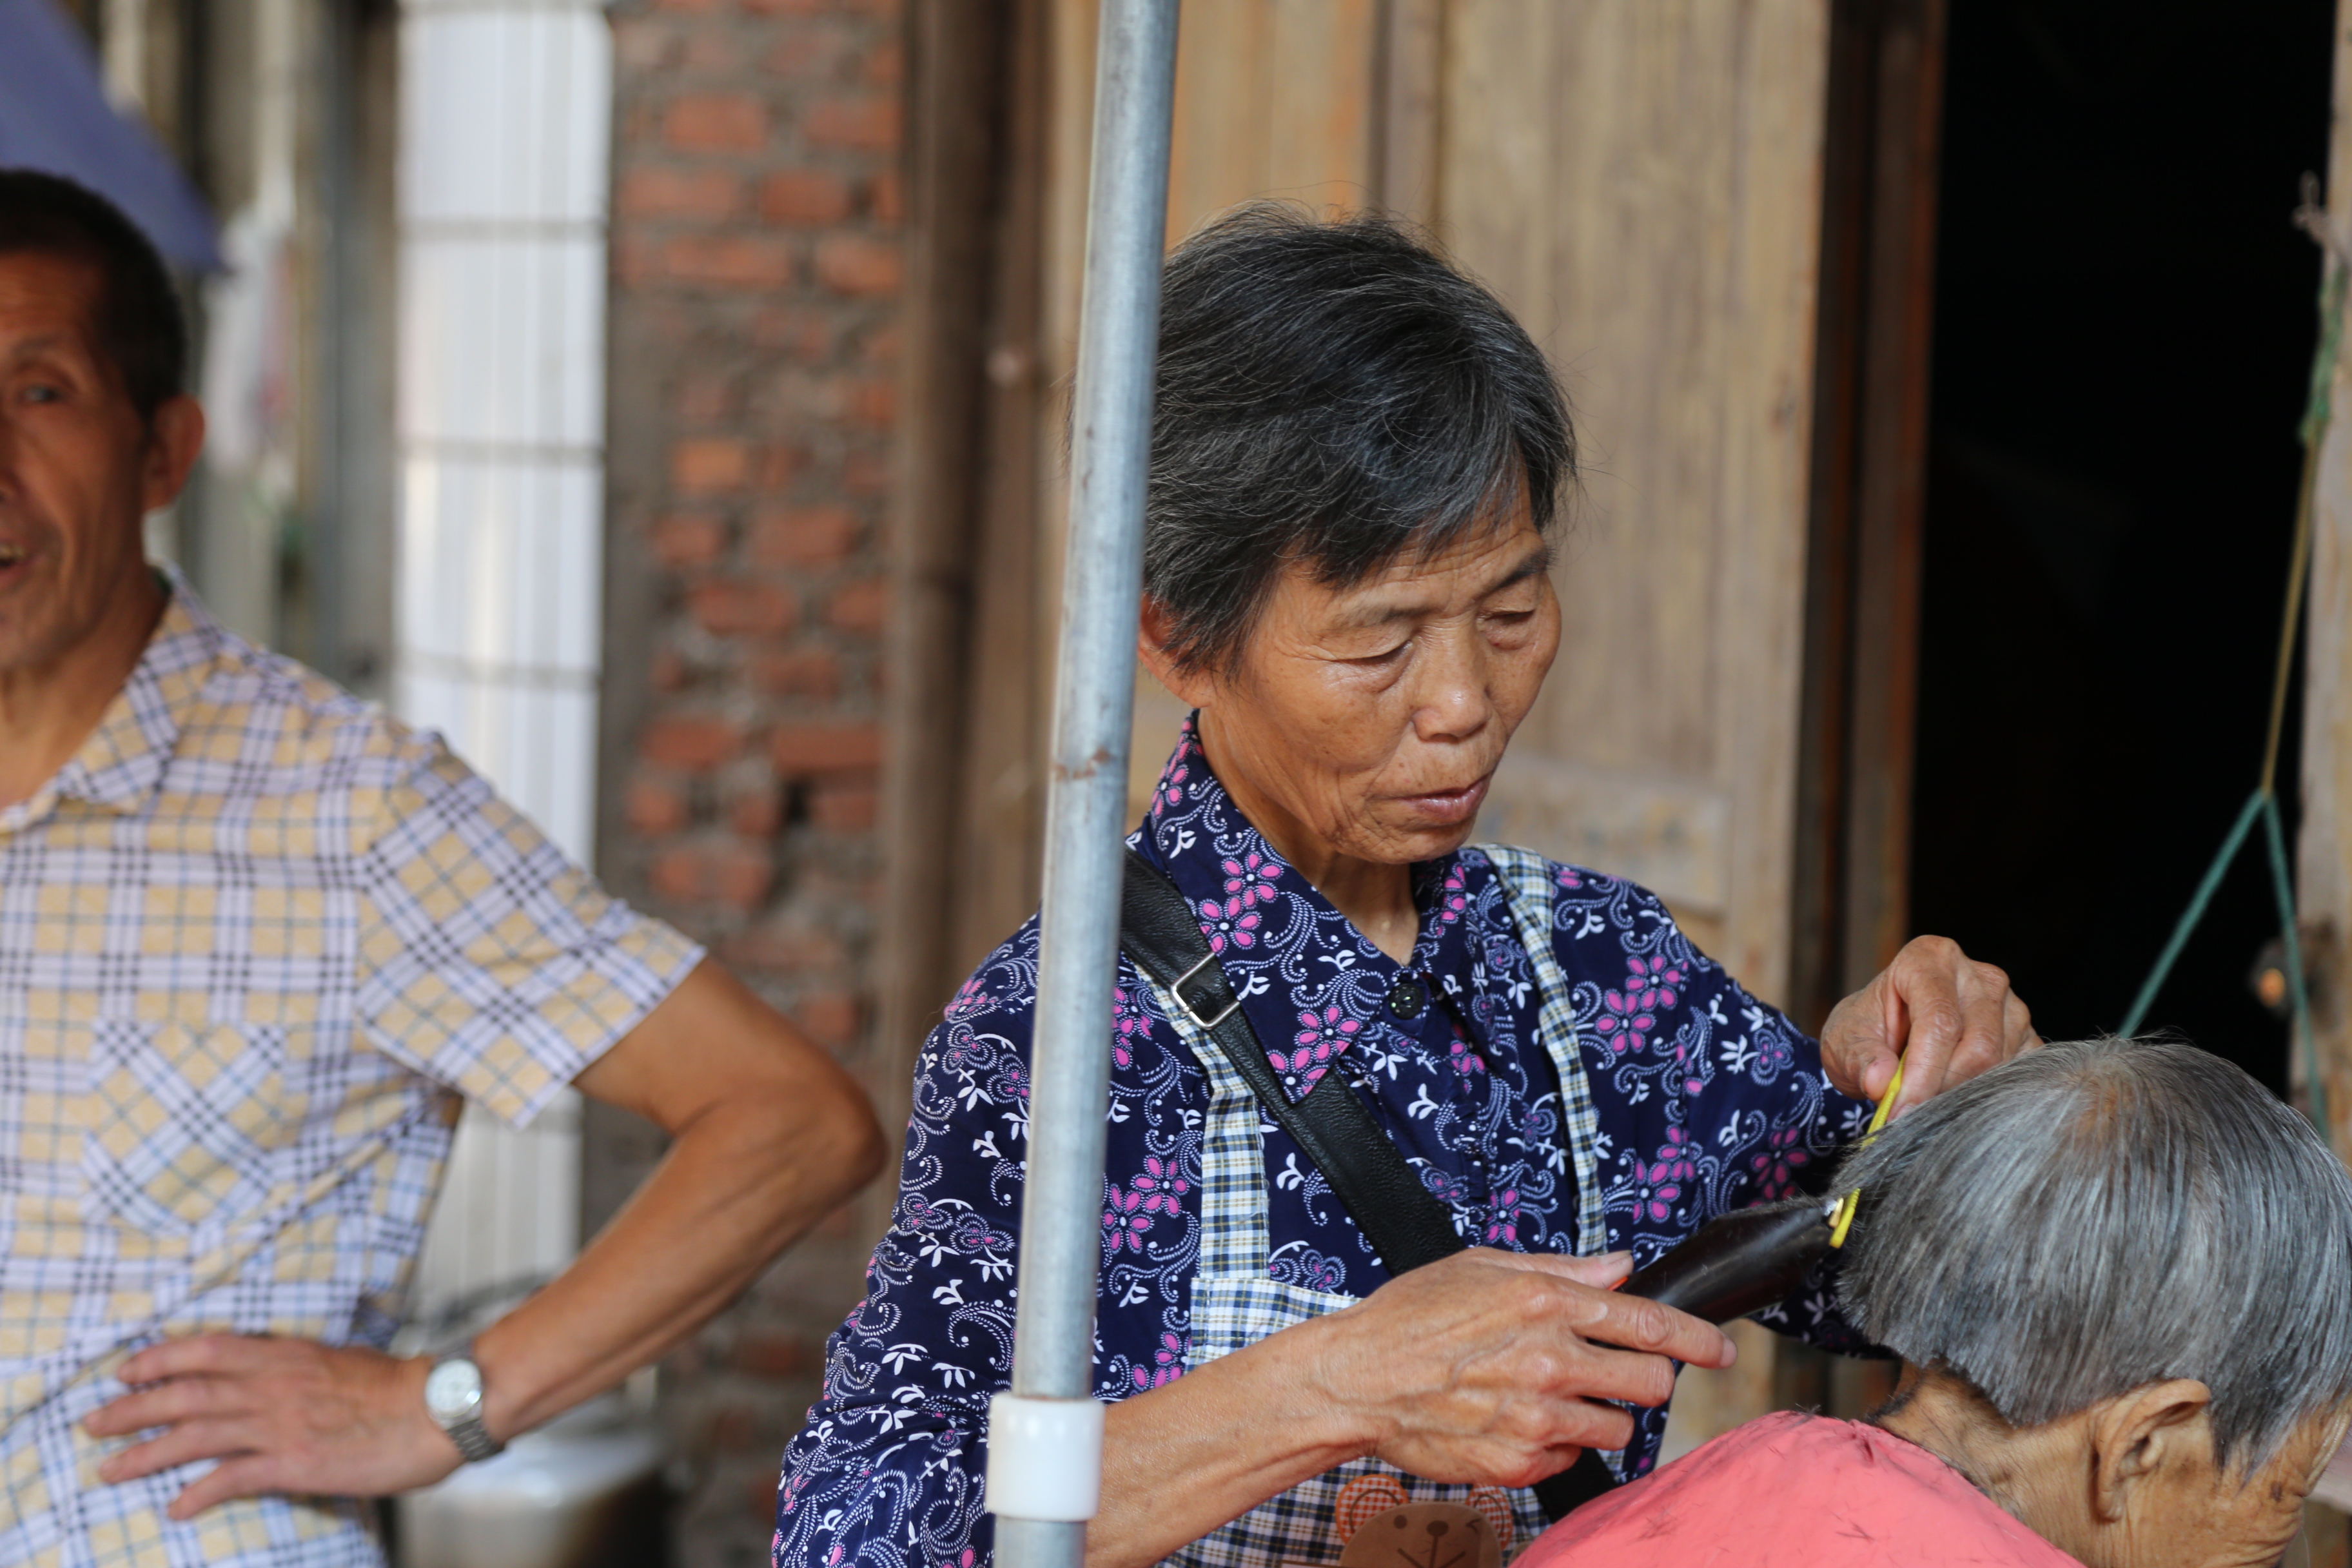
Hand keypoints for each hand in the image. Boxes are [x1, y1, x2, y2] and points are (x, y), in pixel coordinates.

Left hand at [85, 1336, 461, 1518]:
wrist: (434, 1409)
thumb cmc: (398, 1386)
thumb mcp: (339, 1359)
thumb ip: (298, 1367)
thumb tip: (274, 1372)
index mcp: (284, 1355)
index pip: (207, 1349)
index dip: (160, 1359)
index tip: (126, 1371)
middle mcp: (272, 1386)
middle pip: (186, 1393)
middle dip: (132, 1409)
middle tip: (93, 1424)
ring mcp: (279, 1425)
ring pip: (195, 1436)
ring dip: (146, 1453)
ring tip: (110, 1469)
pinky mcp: (293, 1464)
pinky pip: (232, 1478)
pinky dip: (199, 1492)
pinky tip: (176, 1506)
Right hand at [1303, 1248, 1735, 1488]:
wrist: (1356, 1379)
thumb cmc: (1409, 1317)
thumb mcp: (1482, 1267)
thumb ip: (1560, 1269)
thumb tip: (1617, 1267)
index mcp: (1546, 1303)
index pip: (1650, 1322)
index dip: (1698, 1338)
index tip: (1719, 1349)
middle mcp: (1550, 1360)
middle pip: (1652, 1384)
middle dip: (1648, 1378)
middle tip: (1621, 1373)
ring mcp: (1538, 1418)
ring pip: (1619, 1428)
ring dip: (1601, 1413)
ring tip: (1553, 1396)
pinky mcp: (1520, 1462)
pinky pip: (1571, 1457)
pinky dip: (1557, 1442)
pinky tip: (1519, 1419)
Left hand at [1820, 935, 2037, 1115]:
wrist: (1889, 1034)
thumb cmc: (1867, 1031)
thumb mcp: (1845, 1042)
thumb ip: (1860, 1060)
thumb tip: (1880, 1082)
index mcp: (1928, 958)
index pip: (1940, 1021)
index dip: (1923, 1072)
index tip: (1902, 1110)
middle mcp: (1977, 975)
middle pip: (1978, 1045)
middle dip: (1943, 1088)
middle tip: (1912, 1111)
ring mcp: (2009, 1003)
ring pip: (2000, 1063)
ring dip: (1963, 1093)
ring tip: (1928, 1096)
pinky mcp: (2027, 1033)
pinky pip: (2021, 1073)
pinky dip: (1989, 1095)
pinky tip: (1958, 1095)